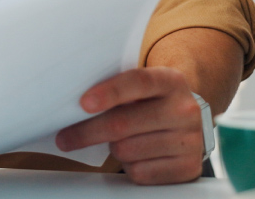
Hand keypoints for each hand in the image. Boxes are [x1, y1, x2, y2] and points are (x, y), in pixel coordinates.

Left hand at [56, 67, 204, 184]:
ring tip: (119, 141)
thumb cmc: (149, 103)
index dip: (109, 92)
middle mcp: (185, 109)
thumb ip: (115, 88)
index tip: (84, 103)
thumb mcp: (140, 88)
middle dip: (87, 132)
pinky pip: (140, 173)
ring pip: (126, 150)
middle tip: (64, 138)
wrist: (185, 124)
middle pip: (123, 123)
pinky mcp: (188, 168)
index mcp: (170, 81)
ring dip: (112, 149)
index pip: (138, 82)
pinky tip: (136, 156)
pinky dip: (128, 167)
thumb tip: (72, 104)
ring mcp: (190, 140)